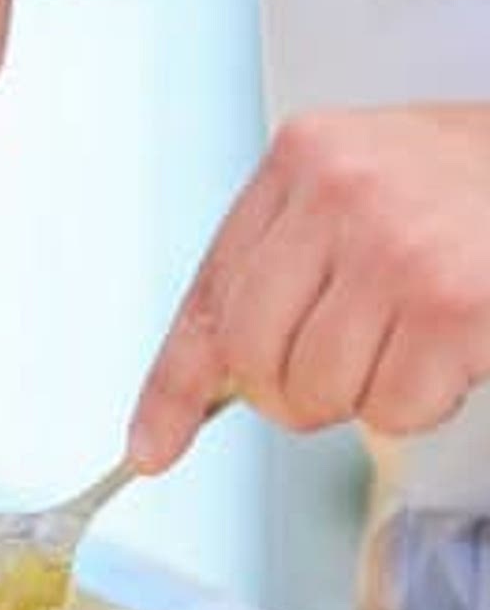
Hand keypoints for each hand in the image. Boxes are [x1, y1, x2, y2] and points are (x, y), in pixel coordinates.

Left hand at [128, 105, 489, 472]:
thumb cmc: (459, 196)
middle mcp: (340, 192)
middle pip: (252, 359)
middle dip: (291, 391)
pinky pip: (390, 410)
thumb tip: (187, 407)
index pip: (208, 299)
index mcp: (301, 161)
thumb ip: (275, 278)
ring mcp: (396, 246)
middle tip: (343, 366)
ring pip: (317, 391)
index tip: (149, 448)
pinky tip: (449, 351)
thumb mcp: (351, 203)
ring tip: (407, 339)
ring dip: (361, 394)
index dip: (171, 389)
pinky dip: (420, 403)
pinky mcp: (452, 303)